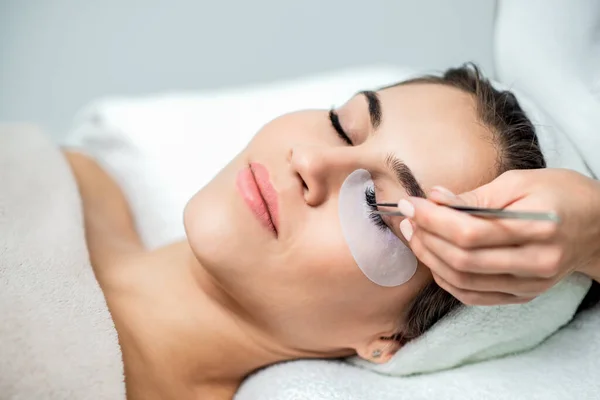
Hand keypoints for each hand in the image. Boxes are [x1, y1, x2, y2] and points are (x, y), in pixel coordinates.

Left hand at [397, 169, 599, 305]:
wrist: (597, 226)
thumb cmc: (559, 195)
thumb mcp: (519, 182)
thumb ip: (475, 195)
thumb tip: (433, 198)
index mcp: (539, 228)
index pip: (470, 231)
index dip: (433, 219)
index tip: (410, 203)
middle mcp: (536, 263)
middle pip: (463, 259)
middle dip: (426, 238)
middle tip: (408, 218)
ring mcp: (529, 284)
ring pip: (464, 281)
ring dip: (431, 259)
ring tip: (415, 235)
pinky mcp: (522, 295)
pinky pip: (473, 296)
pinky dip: (446, 279)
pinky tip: (433, 259)